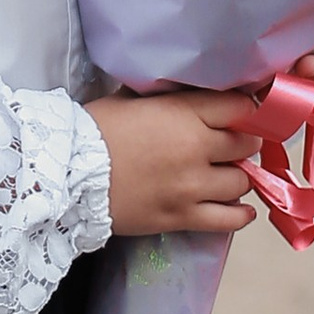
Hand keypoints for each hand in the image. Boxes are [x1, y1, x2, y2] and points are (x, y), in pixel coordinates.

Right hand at [87, 86, 263, 238]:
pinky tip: (240, 209)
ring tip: (225, 175)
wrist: (68, 176)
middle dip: (241, 142)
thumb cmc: (93, 131)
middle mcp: (196, 150)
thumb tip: (184, 93)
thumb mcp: (131, 99)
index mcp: (184, 115)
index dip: (245, 109)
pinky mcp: (182, 217)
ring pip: (241, 183)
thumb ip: (166, 99)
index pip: (239, 107)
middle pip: (245, 145)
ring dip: (236, 177)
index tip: (242, 113)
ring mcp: (192, 187)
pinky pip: (228, 220)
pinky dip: (239, 215)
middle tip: (230, 144)